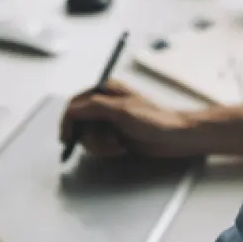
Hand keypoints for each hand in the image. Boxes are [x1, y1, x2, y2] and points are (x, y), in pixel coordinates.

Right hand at [60, 81, 200, 158]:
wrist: (175, 137)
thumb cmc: (154, 120)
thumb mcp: (122, 110)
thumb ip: (94, 107)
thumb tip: (72, 110)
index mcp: (105, 90)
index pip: (74, 104)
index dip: (68, 122)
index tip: (67, 139)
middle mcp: (104, 104)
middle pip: (79, 123)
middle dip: (89, 138)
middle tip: (105, 144)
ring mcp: (109, 121)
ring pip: (88, 137)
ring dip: (100, 146)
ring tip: (118, 146)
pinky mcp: (114, 135)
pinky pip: (98, 145)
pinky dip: (107, 150)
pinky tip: (122, 148)